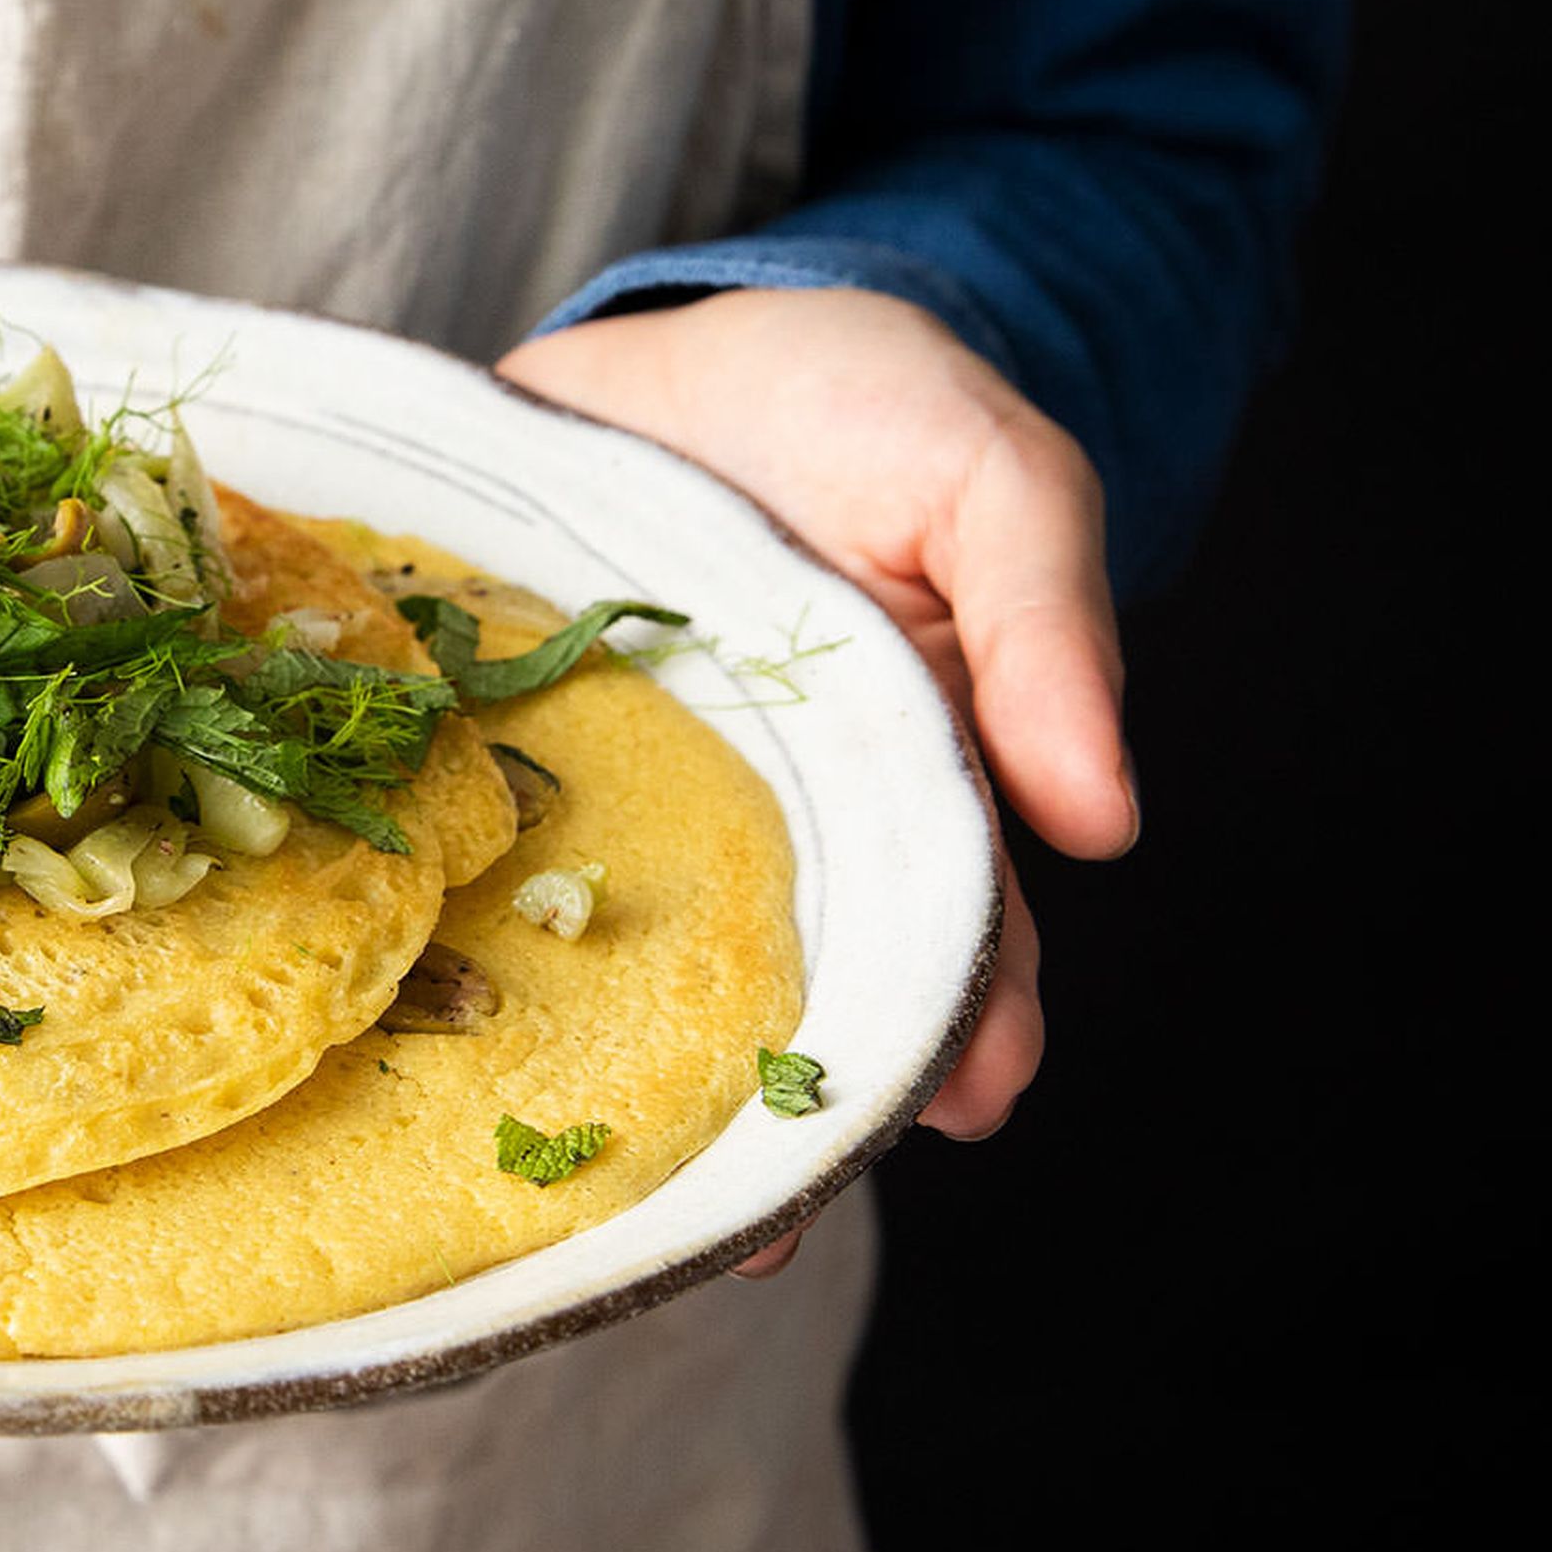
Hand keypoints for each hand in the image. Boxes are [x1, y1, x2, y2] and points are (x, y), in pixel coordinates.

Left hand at [495, 288, 1137, 1278]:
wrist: (677, 336)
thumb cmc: (860, 403)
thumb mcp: (990, 477)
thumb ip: (1047, 628)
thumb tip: (1104, 817)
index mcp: (903, 778)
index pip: (958, 922)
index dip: (973, 1013)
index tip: (973, 1094)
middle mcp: (763, 819)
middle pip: (793, 983)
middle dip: (792, 1105)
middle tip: (770, 1215)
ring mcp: (627, 800)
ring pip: (635, 961)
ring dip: (628, 1077)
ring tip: (617, 1198)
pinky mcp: (502, 759)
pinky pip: (487, 866)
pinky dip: (471, 951)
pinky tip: (447, 1040)